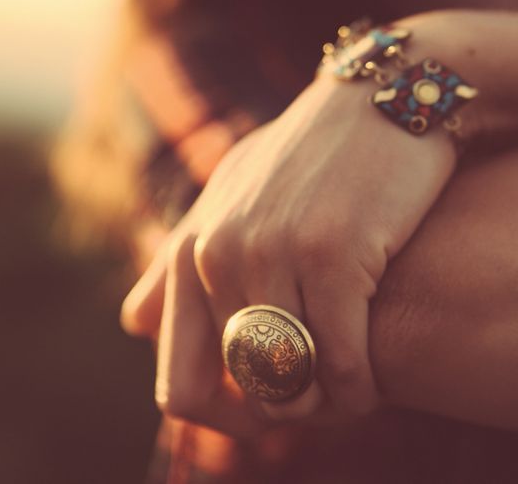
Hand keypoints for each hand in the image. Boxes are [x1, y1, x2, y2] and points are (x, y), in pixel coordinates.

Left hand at [121, 70, 457, 434]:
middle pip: (243, 390)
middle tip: (319, 401)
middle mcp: (218, 254)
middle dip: (285, 408)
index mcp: (191, 250)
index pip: (178, 386)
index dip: (221, 421)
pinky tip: (369, 383)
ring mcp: (272, 252)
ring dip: (323, 403)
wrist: (383, 97)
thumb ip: (176, 267)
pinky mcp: (332, 254)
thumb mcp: (230, 199)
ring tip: (348, 391)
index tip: (262, 415)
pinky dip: (355, 388)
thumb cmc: (311, 159)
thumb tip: (134, 325)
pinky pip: (338, 361)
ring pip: (291, 382)